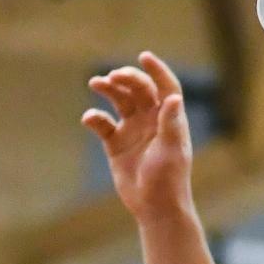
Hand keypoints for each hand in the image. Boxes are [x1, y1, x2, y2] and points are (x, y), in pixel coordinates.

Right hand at [82, 51, 194, 223]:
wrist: (155, 206)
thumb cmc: (169, 179)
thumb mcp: (171, 150)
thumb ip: (170, 123)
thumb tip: (174, 97)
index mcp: (169, 118)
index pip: (166, 86)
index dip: (157, 70)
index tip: (144, 56)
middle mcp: (151, 120)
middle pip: (139, 90)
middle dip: (127, 79)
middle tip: (113, 76)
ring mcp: (133, 131)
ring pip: (120, 102)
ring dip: (109, 90)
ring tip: (96, 82)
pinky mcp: (116, 144)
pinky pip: (103, 125)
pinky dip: (95, 118)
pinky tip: (90, 118)